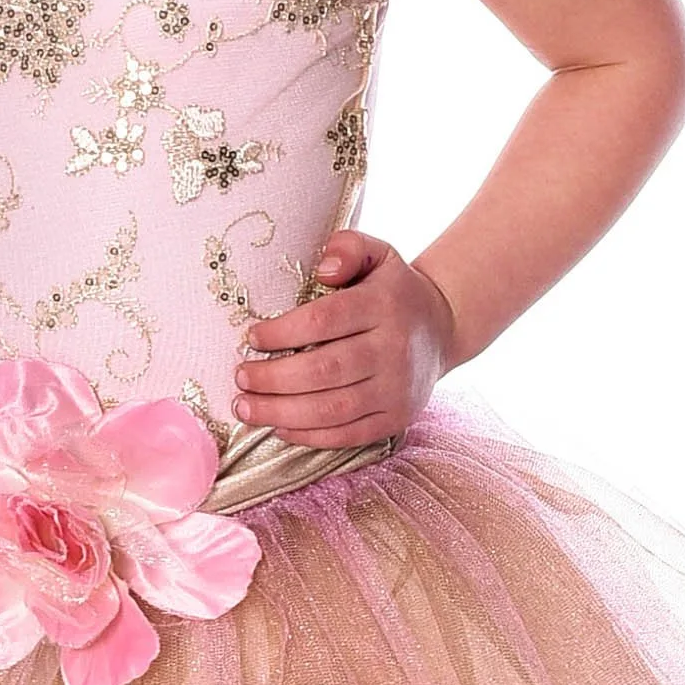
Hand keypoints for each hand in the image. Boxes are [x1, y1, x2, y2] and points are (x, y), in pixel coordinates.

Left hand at [233, 229, 457, 447]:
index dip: (282, 332)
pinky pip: (348, 435)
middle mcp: (394, 349)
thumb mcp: (378, 255)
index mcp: (383, 305)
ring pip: (333, 408)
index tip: (251, 337)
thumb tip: (323, 270)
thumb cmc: (393, 291)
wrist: (443, 328)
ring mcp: (397, 389)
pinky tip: (279, 427)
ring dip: (282, 412)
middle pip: (324, 369)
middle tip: (241, 377)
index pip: (324, 321)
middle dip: (273, 378)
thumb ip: (348, 248)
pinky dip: (309, 436)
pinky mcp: (397, 418)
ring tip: (246, 406)